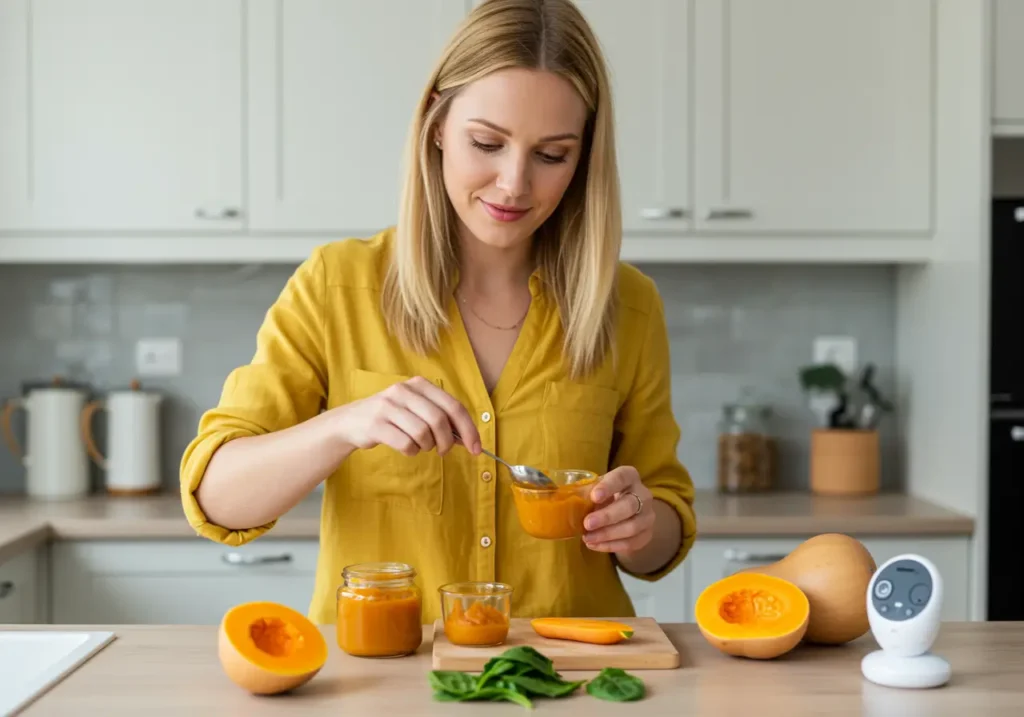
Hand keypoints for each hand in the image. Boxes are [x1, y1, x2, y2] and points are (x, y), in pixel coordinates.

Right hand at [333, 376, 480, 457]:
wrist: (352, 422)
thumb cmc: (392, 418)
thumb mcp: (416, 410)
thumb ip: (441, 420)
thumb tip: (468, 439)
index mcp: (419, 385)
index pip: (453, 406)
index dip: (468, 429)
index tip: (476, 448)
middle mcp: (404, 391)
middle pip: (439, 420)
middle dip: (447, 441)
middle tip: (444, 452)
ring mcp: (388, 406)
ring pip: (422, 433)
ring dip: (426, 446)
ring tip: (420, 446)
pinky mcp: (376, 424)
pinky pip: (405, 443)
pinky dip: (411, 451)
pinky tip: (406, 448)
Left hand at [582, 466, 654, 554]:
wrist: (626, 515)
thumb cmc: (606, 497)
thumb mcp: (596, 490)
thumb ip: (584, 492)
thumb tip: (560, 497)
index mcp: (629, 477)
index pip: (622, 477)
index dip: (609, 486)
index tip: (594, 496)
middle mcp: (643, 494)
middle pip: (630, 505)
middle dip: (607, 516)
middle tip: (587, 524)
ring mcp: (648, 516)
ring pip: (632, 527)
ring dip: (607, 534)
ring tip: (587, 538)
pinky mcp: (647, 534)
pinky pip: (631, 543)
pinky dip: (611, 545)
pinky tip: (594, 545)